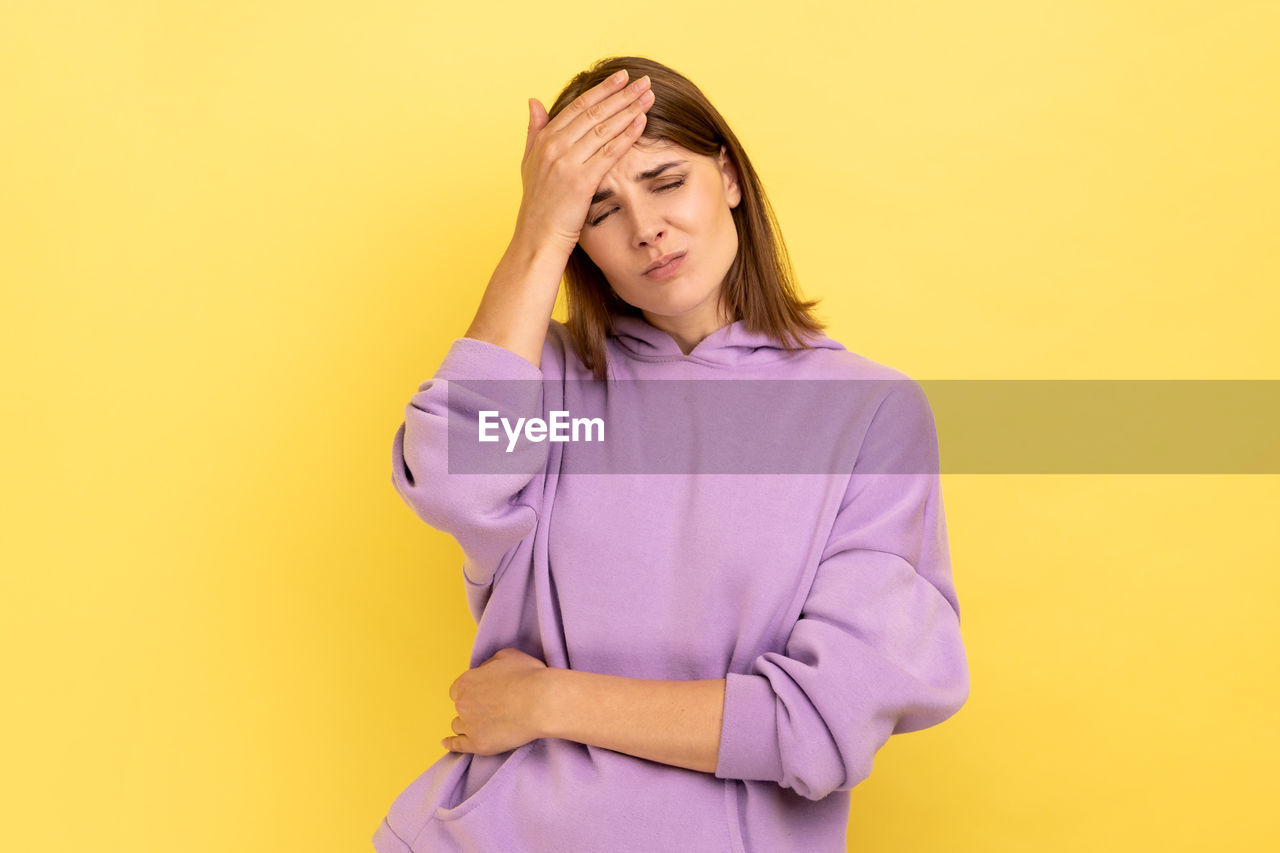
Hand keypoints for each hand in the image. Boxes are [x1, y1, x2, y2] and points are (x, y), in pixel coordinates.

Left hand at [443, 647, 549, 755]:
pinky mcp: (479, 744)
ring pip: (459, 726)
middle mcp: (463, 704)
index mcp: (466, 682)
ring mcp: (470, 726)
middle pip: (460, 707)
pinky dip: (452, 744)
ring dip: (467, 724)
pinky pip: (458, 746)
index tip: (482, 695)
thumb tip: (484, 671)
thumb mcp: (507, 656)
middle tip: (491, 709)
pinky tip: (447, 743)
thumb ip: (489, 664)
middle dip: (472, 707)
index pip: (458, 689)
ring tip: (482, 725)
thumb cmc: (529, 676)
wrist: (543, 703)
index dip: (471, 692)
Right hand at [515, 69, 654, 252]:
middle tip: (644, 81)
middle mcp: (554, 147)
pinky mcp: (581, 181)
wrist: (537, 239)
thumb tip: (534, 101)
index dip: (601, 89)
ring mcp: (567, 163)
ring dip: (629, 109)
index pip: (578, 106)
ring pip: (604, 128)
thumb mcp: (529, 163)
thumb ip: (534, 131)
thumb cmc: (539, 205)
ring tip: (649, 96)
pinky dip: (627, 135)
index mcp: (544, 140)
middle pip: (594, 113)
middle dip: (622, 94)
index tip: (621, 77)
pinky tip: (642, 122)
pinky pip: (609, 152)